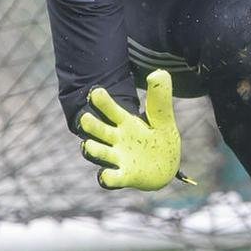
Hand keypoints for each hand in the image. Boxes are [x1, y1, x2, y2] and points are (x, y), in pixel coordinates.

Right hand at [76, 70, 192, 190]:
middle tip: (85, 118)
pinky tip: (105, 175)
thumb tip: (158, 72)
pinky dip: (107, 178)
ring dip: (93, 150)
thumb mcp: (161, 117)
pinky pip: (111, 178)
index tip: (96, 92)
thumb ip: (159, 97)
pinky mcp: (124, 176)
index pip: (110, 109)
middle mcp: (117, 139)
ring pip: (99, 153)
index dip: (102, 101)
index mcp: (126, 122)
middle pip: (98, 130)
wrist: (165, 167)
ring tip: (89, 145)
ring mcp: (118, 158)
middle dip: (90, 125)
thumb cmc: (158, 138)